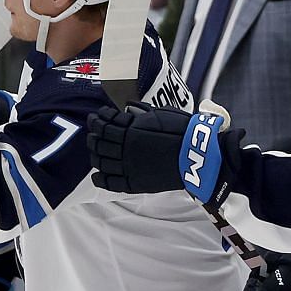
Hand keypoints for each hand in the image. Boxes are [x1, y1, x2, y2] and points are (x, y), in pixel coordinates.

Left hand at [87, 104, 231, 201]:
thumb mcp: (161, 114)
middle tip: (92, 133)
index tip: (97, 116)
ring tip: (93, 150)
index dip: (98, 119)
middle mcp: (125, 148)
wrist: (198, 154)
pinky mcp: (135, 182)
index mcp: (131, 129)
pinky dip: (100, 179)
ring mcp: (128, 166)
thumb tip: (127, 108)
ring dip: (94, 155)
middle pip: (99, 142)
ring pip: (101, 162)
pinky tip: (97, 175)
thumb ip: (141, 112)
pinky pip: (111, 182)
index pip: (105, 123)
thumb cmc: (183, 131)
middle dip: (93, 136)